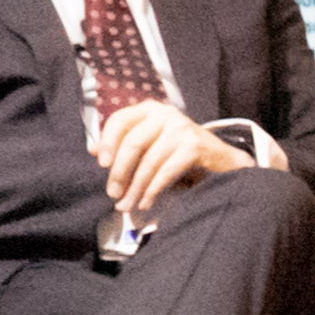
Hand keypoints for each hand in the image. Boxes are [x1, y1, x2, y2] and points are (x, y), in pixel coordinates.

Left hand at [86, 99, 244, 212]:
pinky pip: (165, 171)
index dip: (107, 142)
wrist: (221, 160)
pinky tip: (146, 202)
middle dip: (119, 172)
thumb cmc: (178, 151)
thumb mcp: (151, 142)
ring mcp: (182, 129)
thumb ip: (125, 143)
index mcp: (150, 109)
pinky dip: (152, 190)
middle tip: (113, 194)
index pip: (120, 120)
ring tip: (128, 205)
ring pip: (149, 162)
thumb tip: (93, 150)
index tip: (101, 164)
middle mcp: (166, 114)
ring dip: (135, 188)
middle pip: (133, 143)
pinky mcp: (195, 146)